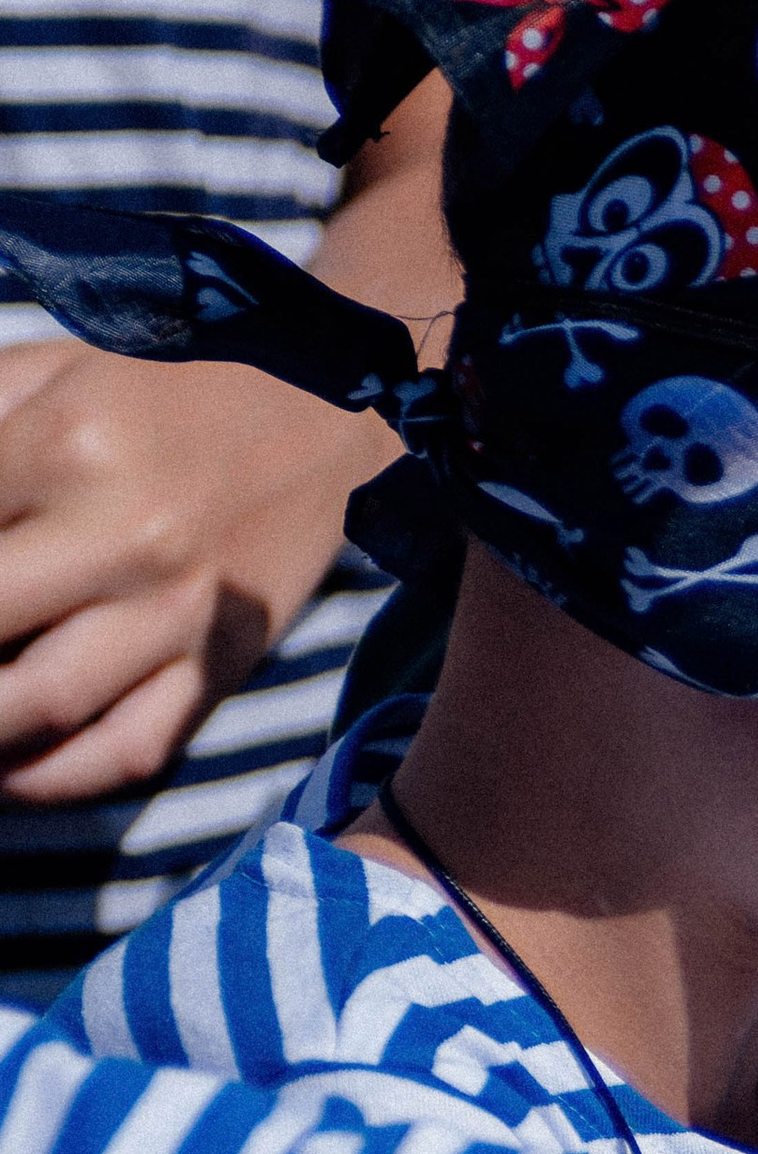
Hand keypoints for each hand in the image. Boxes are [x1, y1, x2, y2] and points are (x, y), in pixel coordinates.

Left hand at [0, 342, 384, 802]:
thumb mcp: (45, 373)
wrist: (329, 406)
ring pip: (40, 707)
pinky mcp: (225, 666)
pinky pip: (129, 752)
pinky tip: (6, 775)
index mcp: (67, 447)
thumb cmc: (164, 386)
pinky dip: (52, 779)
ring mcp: (181, 614)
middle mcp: (125, 539)